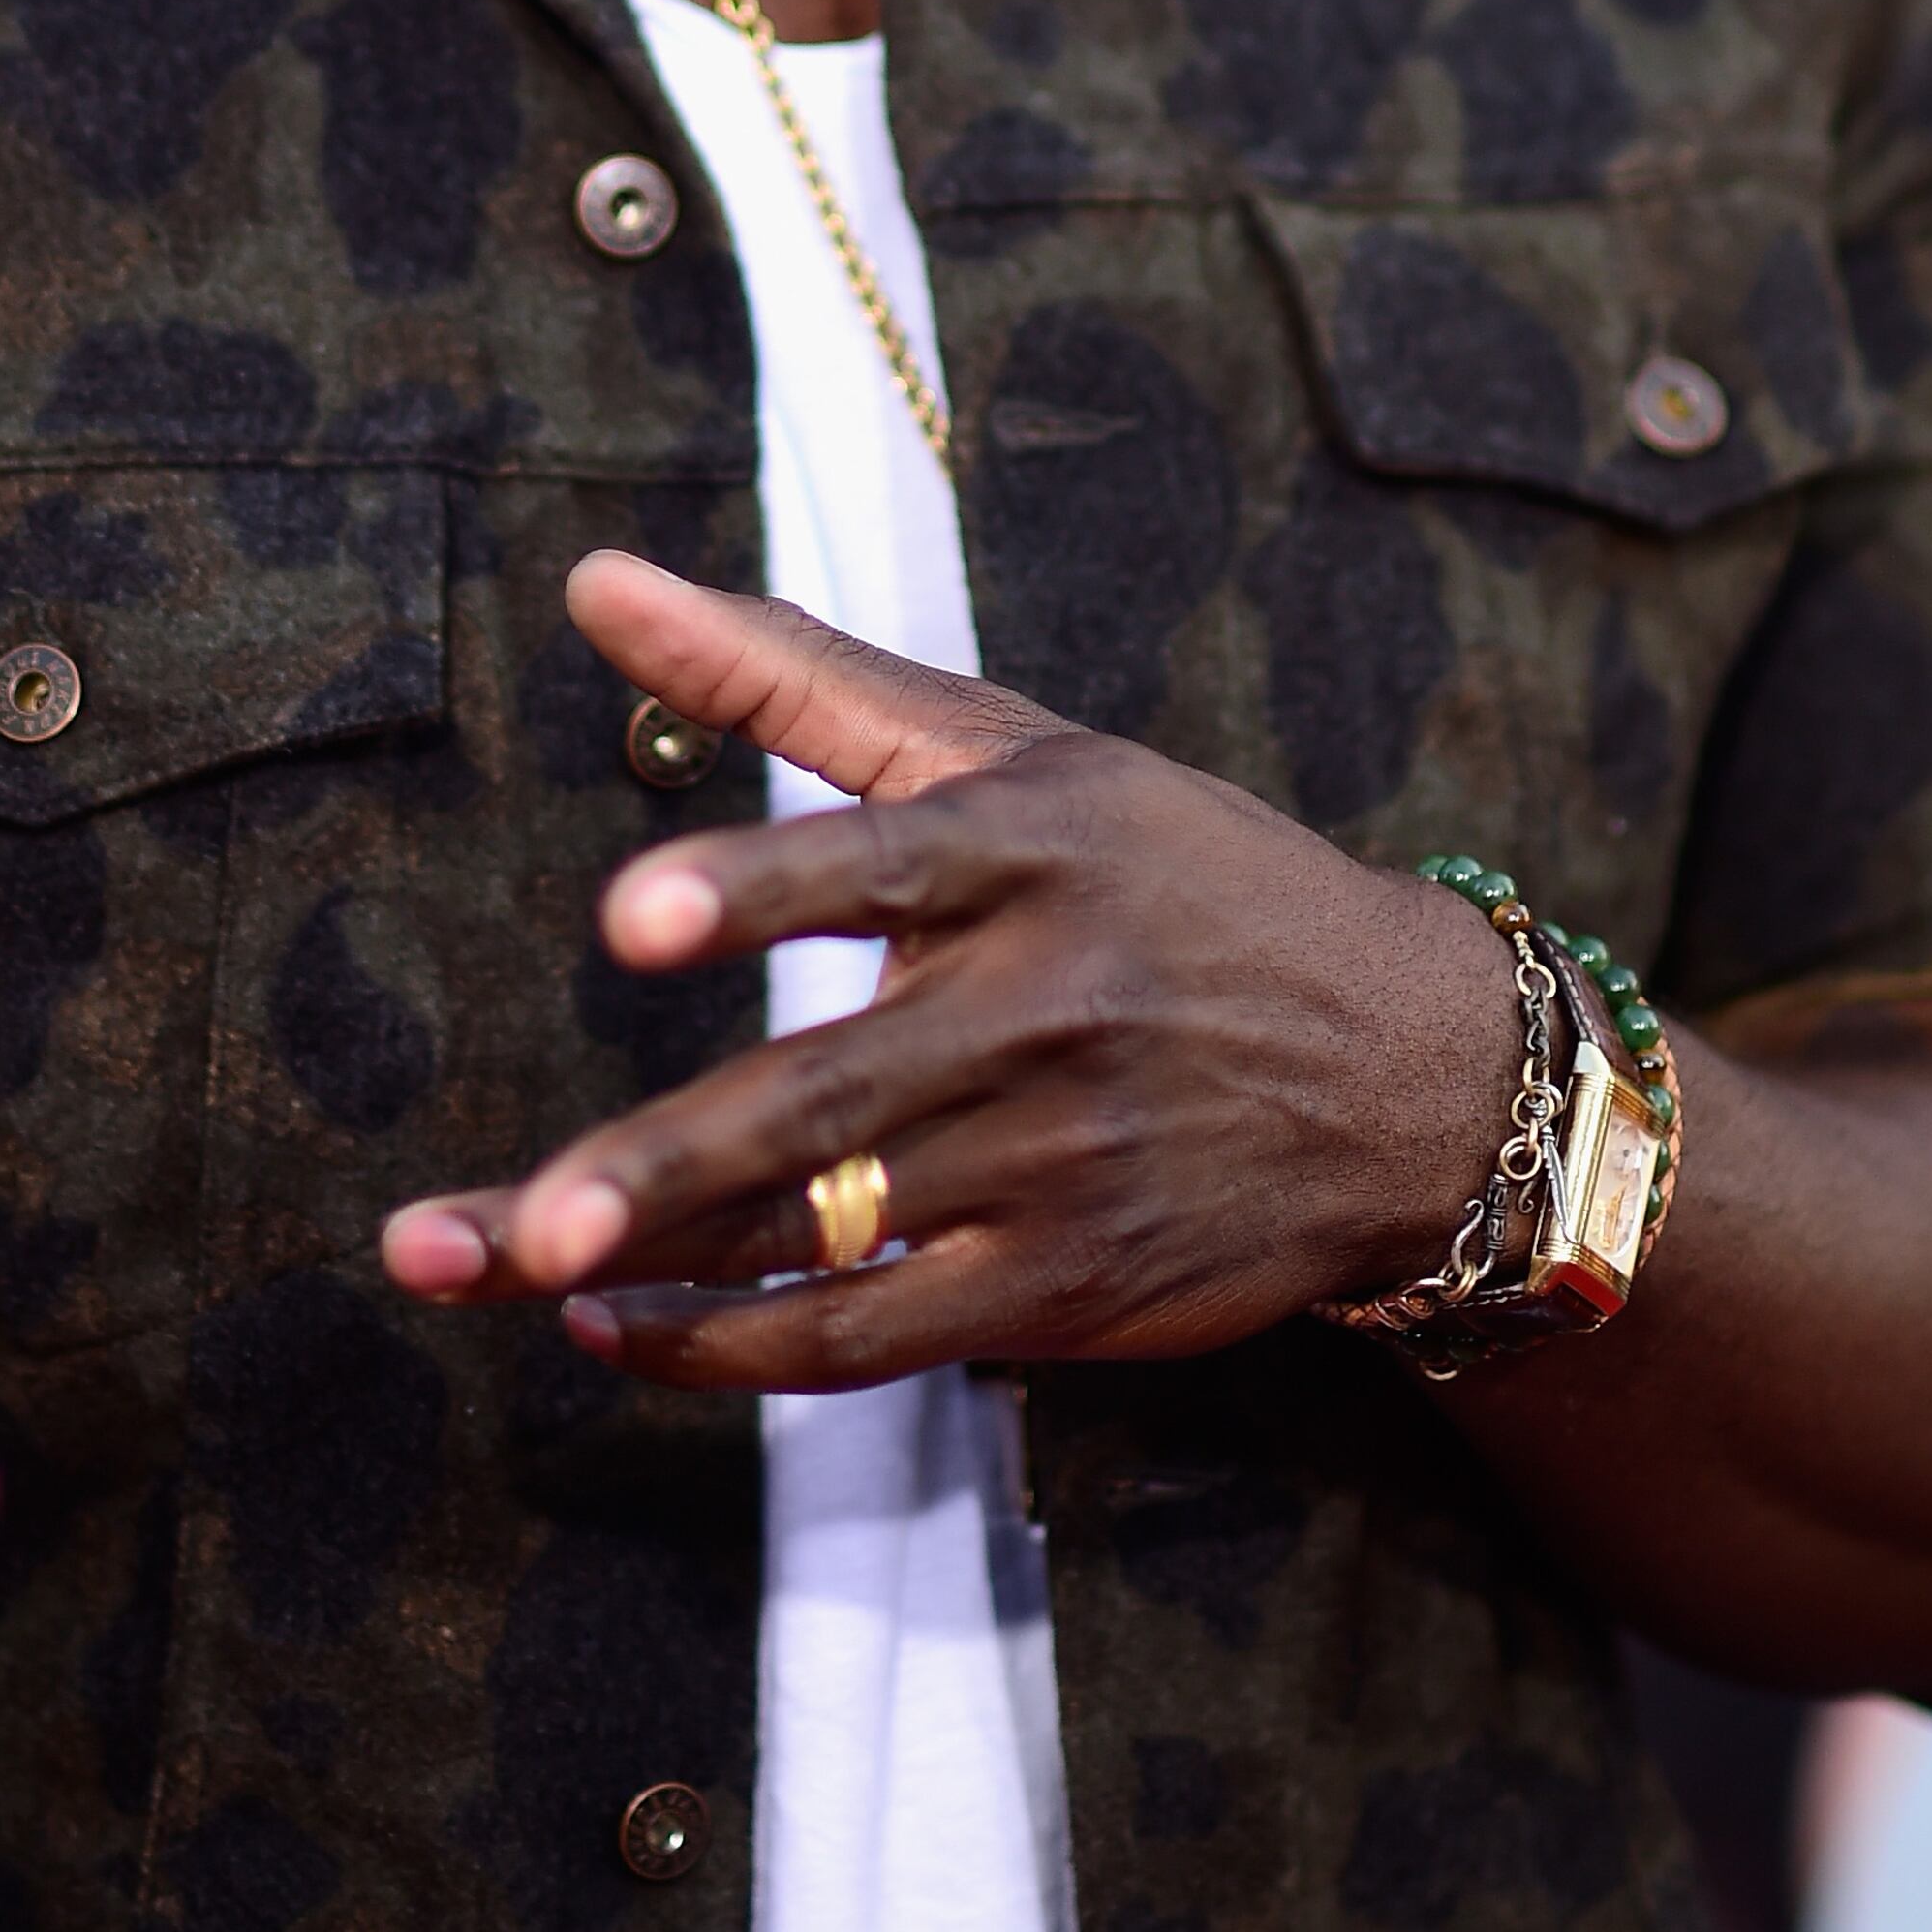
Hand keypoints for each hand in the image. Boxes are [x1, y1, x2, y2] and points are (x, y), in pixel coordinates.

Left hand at [379, 552, 1519, 1388]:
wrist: (1410, 1068)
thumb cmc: (1172, 877)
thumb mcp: (1010, 750)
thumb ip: (789, 674)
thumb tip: (591, 582)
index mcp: (1027, 848)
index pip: (873, 865)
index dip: (753, 891)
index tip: (631, 915)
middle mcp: (1042, 1007)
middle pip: (825, 1093)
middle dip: (666, 1165)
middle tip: (531, 1221)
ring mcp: (1056, 1161)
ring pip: (830, 1227)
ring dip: (666, 1264)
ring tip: (521, 1268)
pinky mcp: (1066, 1285)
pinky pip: (880, 1334)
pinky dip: (747, 1349)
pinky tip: (623, 1335)